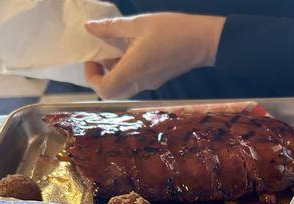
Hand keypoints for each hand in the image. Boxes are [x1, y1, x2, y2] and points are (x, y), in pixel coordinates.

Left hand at [84, 13, 225, 98]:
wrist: (204, 41)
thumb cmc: (173, 30)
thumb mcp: (138, 23)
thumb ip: (111, 28)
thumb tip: (89, 28)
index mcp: (134, 70)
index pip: (105, 90)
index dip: (92, 77)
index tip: (93, 58)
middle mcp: (141, 82)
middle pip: (112, 91)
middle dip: (100, 75)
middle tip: (100, 55)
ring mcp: (150, 83)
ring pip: (122, 86)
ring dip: (113, 70)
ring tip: (115, 46)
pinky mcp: (157, 79)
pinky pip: (134, 80)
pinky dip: (126, 68)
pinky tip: (130, 47)